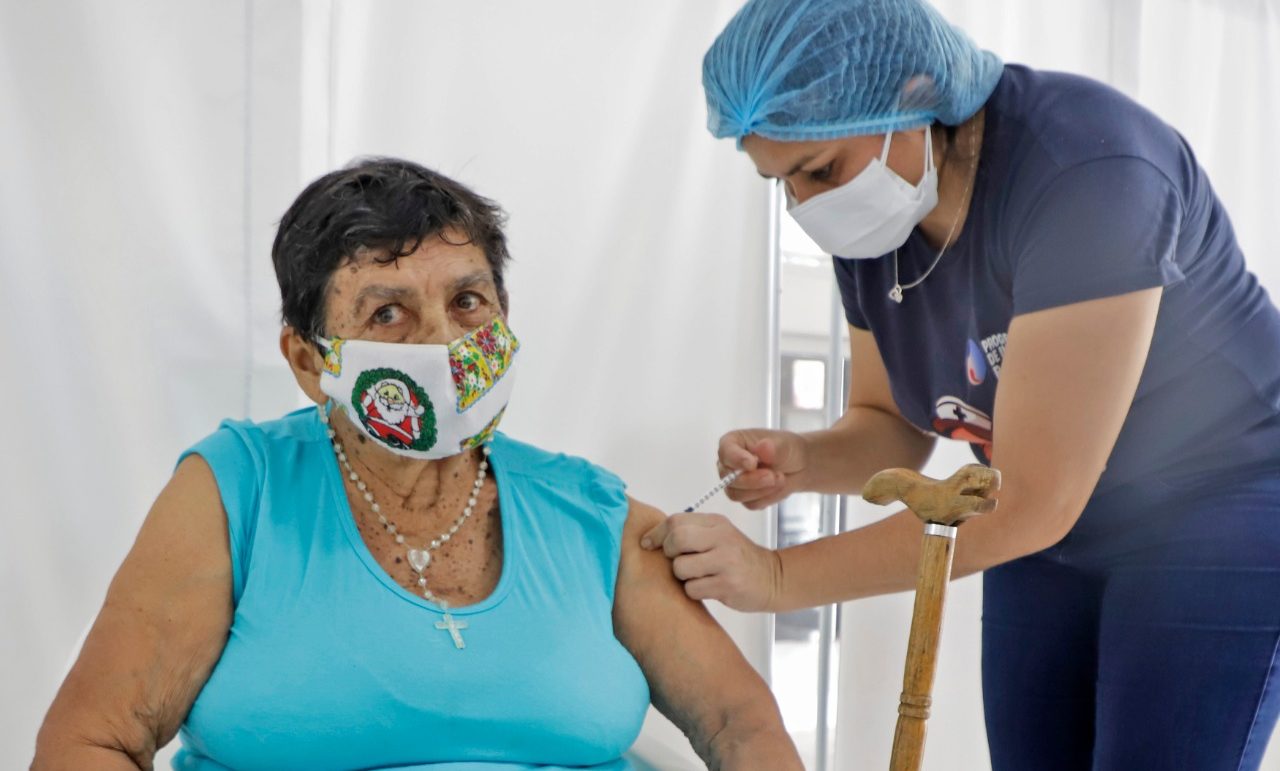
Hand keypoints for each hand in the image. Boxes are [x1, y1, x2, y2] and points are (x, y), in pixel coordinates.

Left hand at [640, 512, 782, 611]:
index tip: (647, 544)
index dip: (656, 533)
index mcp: (716, 523)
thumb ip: (692, 532)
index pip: (676, 520)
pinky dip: (694, 591)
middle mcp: (721, 538)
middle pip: (676, 540)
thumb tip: (651, 538)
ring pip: (681, 568)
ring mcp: (726, 561)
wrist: (773, 578)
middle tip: (676, 560)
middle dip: (668, 553)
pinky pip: (692, 589)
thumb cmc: (738, 558)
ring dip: (682, 576)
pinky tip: (707, 588)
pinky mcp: (727, 585)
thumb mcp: (720, 535)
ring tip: (697, 576)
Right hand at [718, 428, 808, 509]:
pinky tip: (777, 488)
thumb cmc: (788, 449)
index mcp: (734, 442)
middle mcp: (730, 462)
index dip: (737, 459)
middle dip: (752, 480)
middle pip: (728, 478)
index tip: (752, 464)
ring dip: (761, 490)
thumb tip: (762, 447)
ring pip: (737, 494)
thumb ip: (773, 448)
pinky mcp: (744, 497)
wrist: (801, 466)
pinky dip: (767, 498)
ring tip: (780, 479)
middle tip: (773, 476)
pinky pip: (750, 504)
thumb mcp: (785, 445)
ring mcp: (735, 481)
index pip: (726, 451)